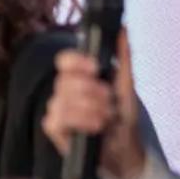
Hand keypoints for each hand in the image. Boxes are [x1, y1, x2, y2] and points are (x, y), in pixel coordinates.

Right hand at [43, 29, 145, 178]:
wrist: (123, 148)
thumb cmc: (122, 118)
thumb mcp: (126, 85)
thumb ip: (123, 57)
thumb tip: (122, 29)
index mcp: (79, 77)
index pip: (64, 60)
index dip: (76, 61)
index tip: (95, 68)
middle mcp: (64, 91)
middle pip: (64, 80)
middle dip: (92, 91)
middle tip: (108, 100)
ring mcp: (57, 109)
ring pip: (61, 99)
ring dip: (90, 108)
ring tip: (105, 117)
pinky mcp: (53, 128)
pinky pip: (57, 118)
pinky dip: (80, 121)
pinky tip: (94, 126)